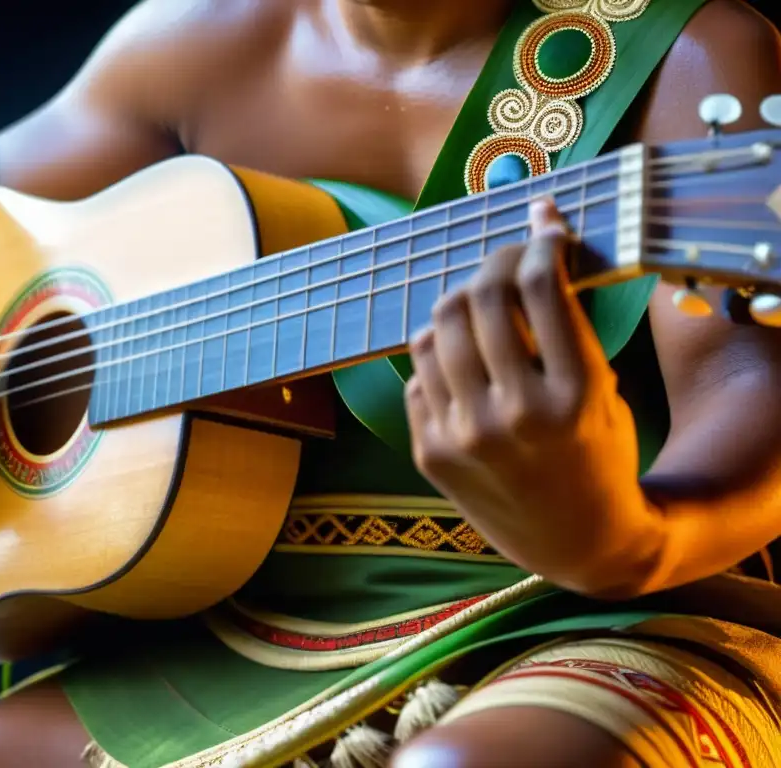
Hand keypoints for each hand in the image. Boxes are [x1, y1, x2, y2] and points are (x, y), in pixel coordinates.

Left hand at [404, 198, 656, 587]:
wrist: (579, 541)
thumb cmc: (599, 455)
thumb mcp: (603, 391)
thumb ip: (563, 329)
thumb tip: (528, 247)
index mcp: (574, 396)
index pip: (540, 287)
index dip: (539, 241)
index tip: (542, 226)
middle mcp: (514, 415)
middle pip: (479, 298)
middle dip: (493, 263)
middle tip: (506, 260)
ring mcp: (464, 436)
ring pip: (434, 329)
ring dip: (458, 305)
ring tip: (480, 309)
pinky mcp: (429, 453)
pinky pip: (417, 373)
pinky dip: (438, 355)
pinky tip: (462, 363)